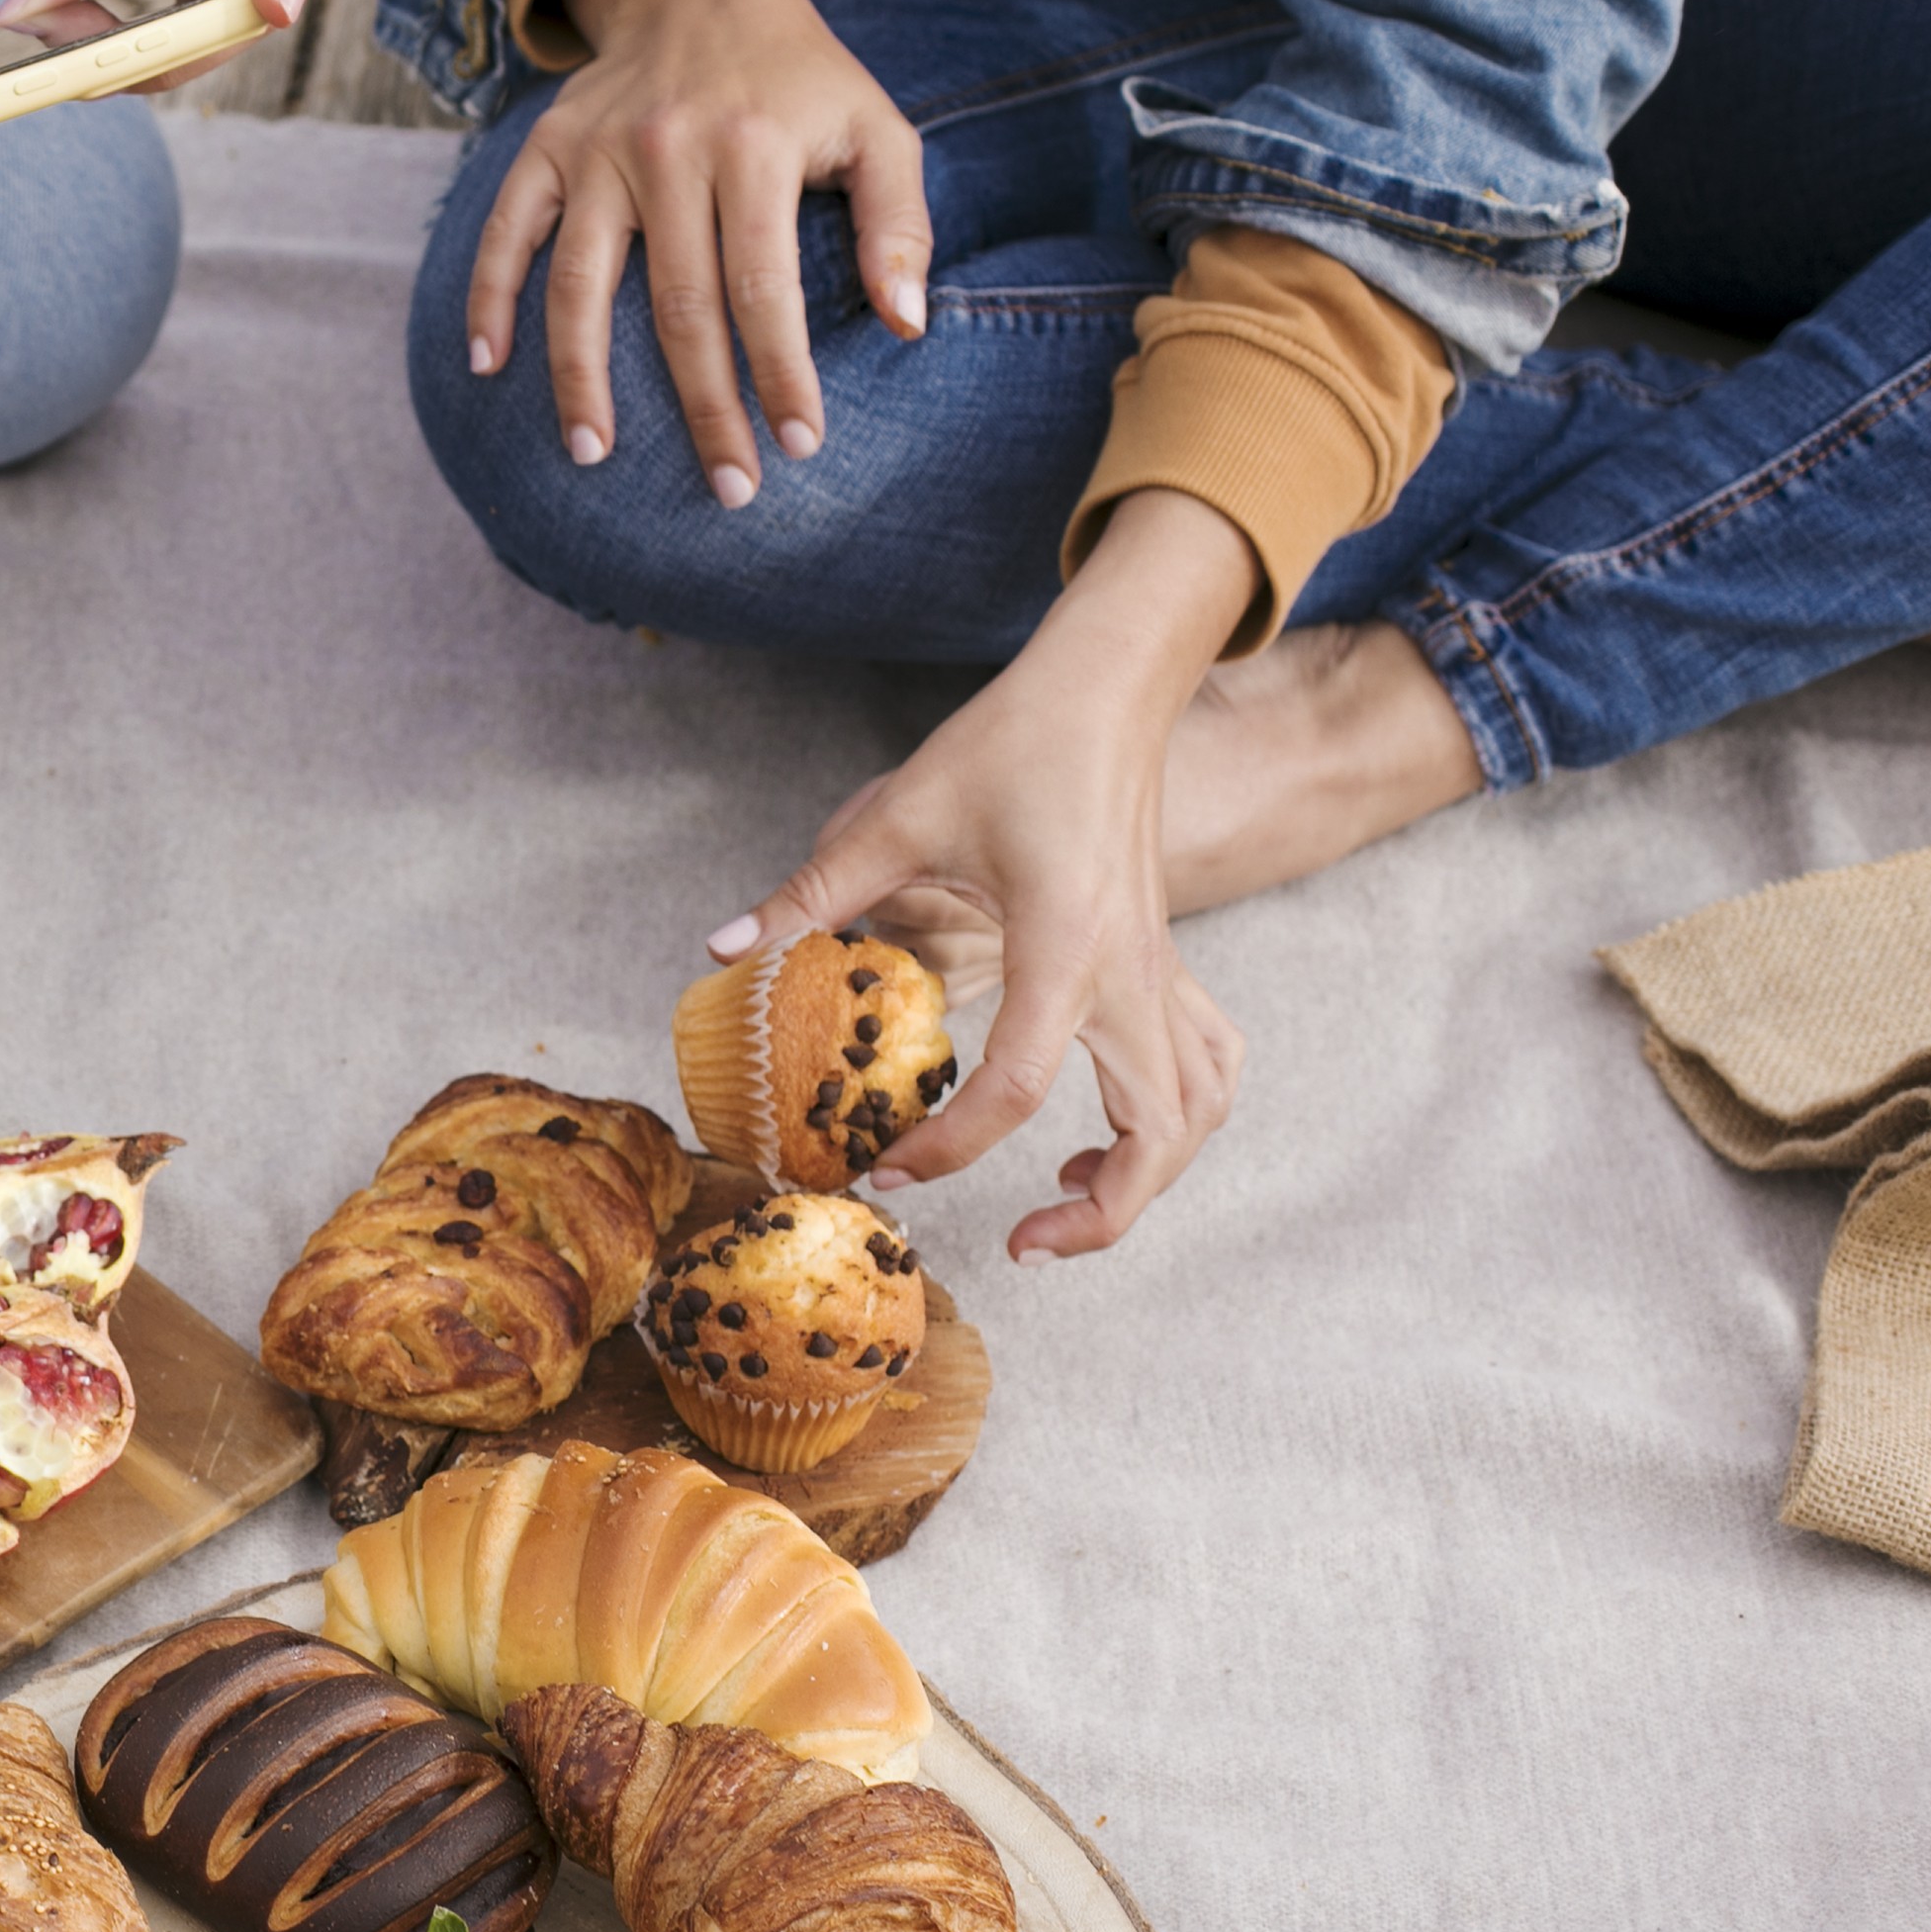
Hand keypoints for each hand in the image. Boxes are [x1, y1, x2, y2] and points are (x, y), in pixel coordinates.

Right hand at [468, 0, 929, 501]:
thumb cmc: (800, 79)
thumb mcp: (877, 127)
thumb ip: (898, 224)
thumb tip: (908, 325)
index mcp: (755, 145)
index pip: (764, 287)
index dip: (779, 373)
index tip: (797, 444)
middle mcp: (669, 150)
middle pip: (679, 307)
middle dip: (703, 408)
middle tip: (728, 487)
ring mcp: (597, 153)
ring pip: (580, 286)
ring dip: (581, 379)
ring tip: (593, 455)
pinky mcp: (546, 151)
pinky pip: (507, 234)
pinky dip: (489, 299)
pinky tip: (488, 368)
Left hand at [718, 496, 1258, 1260]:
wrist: (1108, 686)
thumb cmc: (1014, 741)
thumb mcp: (898, 815)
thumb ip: (814, 893)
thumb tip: (725, 946)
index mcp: (1066, 948)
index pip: (1018, 1086)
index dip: (952, 1148)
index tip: (888, 1169)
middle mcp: (1132, 973)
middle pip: (1158, 1135)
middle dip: (1100, 1214)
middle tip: (1020, 1244)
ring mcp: (1163, 970)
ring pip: (1200, 1109)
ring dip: (1149, 1174)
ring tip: (1065, 1206)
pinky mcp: (1168, 959)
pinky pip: (1206, 1062)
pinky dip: (1175, 1118)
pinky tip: (1106, 1133)